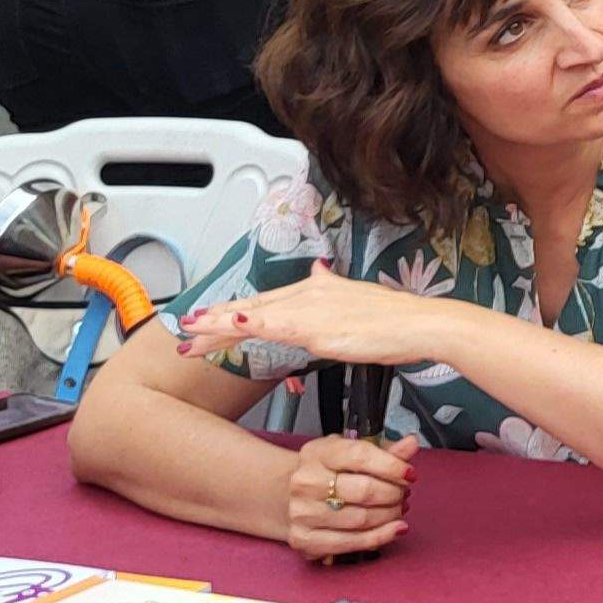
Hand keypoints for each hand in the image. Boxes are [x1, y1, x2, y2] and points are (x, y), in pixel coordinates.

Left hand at [176, 263, 451, 368]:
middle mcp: (307, 294)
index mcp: (315, 289)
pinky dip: (254, 322)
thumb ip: (332, 287)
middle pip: (252, 307)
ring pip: (255, 316)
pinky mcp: (317, 326)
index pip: (264, 303)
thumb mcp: (356, 297)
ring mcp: (310, 309)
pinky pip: (277, 325)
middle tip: (184, 328)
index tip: (207, 319)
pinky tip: (236, 322)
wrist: (417, 323)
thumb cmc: (393, 319)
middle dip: (215, 319)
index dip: (233, 311)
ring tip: (191, 332)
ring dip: (219, 324)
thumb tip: (319, 270)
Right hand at [283, 433, 419, 560]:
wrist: (293, 496)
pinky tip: (396, 529)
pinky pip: (350, 543)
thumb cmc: (331, 473)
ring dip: (389, 515)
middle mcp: (305, 482)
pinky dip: (380, 537)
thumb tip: (411, 444)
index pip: (360, 456)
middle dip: (393, 493)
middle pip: (363, 491)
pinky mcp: (303, 540)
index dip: (392, 466)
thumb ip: (386, 451)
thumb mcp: (354, 453)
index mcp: (318, 453)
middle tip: (404, 494)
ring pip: (360, 519)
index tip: (410, 474)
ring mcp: (301, 513)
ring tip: (398, 509)